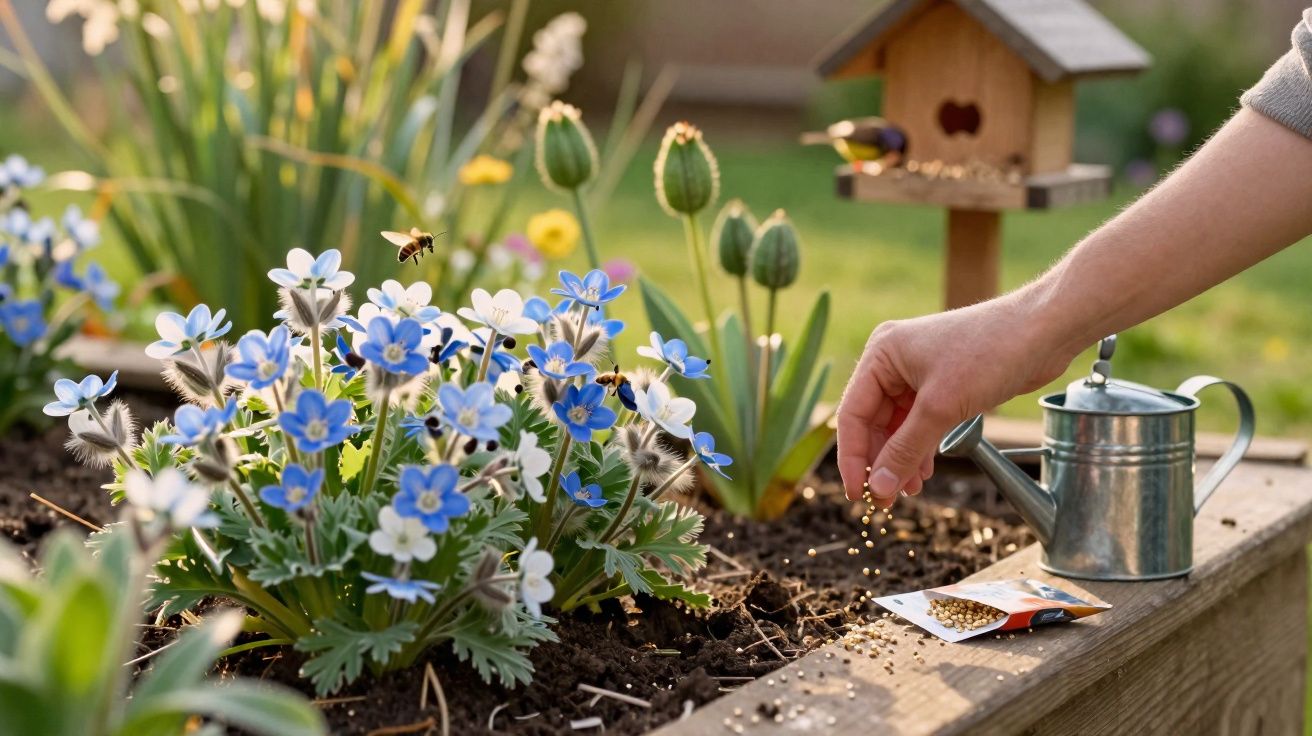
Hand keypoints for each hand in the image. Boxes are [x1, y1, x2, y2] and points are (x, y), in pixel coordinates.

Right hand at [836, 297, 1072, 505]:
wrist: (1043, 331)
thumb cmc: (991, 352)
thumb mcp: (941, 408)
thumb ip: (906, 450)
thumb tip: (879, 488)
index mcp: (881, 354)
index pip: (852, 414)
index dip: (853, 457)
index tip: (857, 494)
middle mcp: (893, 362)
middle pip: (873, 423)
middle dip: (880, 462)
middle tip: (883, 501)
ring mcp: (917, 373)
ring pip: (897, 426)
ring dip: (900, 459)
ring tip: (907, 491)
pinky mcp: (941, 384)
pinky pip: (919, 423)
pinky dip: (919, 448)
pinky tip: (923, 473)